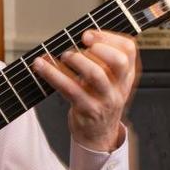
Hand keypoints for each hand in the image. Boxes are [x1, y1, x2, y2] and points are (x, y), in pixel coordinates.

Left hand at [32, 30, 137, 151]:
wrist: (98, 135)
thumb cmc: (98, 102)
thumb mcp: (108, 82)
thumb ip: (101, 61)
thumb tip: (74, 37)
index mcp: (126, 76)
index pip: (129, 50)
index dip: (109, 37)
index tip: (89, 34)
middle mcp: (119, 87)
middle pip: (119, 61)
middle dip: (99, 47)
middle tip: (81, 42)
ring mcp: (104, 100)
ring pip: (95, 75)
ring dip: (77, 60)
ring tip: (65, 56)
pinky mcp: (87, 110)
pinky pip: (69, 89)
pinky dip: (52, 74)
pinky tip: (40, 66)